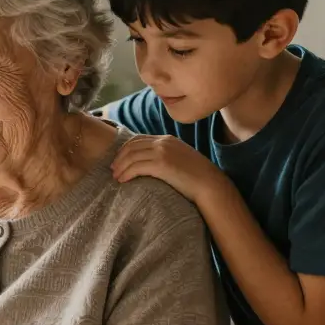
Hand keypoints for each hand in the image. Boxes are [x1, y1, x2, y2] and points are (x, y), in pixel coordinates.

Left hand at [111, 134, 227, 202]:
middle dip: (119, 158)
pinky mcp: (162, 164)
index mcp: (168, 139)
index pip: (139, 139)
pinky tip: (123, 180)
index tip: (119, 161)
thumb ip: (166, 158)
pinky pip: (137, 166)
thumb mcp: (180, 161)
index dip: (125, 150)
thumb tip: (150, 166)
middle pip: (132, 146)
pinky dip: (126, 173)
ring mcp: (163, 151)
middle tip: (113, 170)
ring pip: (132, 156)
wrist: (211, 185)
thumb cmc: (196, 178)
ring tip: (116, 178)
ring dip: (121, 167)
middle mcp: (164, 142)